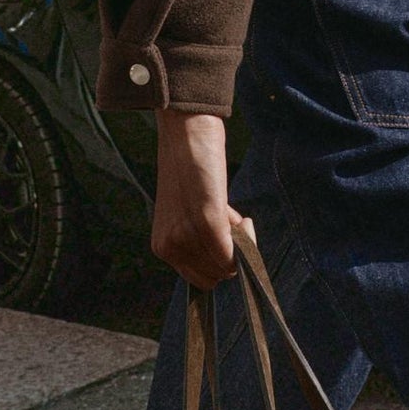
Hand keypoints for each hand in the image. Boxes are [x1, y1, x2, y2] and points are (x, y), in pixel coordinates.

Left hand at [151, 109, 250, 286]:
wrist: (184, 131)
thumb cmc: (189, 168)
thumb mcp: (186, 213)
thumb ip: (199, 237)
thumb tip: (230, 255)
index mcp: (162, 246)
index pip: (200, 278)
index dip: (219, 261)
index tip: (224, 236)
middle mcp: (169, 247)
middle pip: (215, 277)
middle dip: (229, 254)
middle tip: (229, 221)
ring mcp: (186, 236)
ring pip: (227, 267)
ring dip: (239, 243)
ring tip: (229, 212)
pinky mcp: (206, 220)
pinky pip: (232, 253)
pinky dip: (246, 239)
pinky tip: (242, 217)